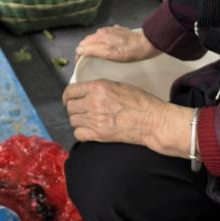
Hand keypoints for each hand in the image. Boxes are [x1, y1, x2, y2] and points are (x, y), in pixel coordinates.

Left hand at [64, 80, 192, 154]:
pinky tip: (89, 131)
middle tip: (81, 111)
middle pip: (70, 107)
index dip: (67, 96)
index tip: (68, 99)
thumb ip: (99, 88)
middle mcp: (93, 102)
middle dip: (74, 109)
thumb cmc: (141, 102)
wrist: (153, 121)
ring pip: (73, 121)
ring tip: (87, 121)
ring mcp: (95, 119)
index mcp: (98, 87)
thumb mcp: (118, 85)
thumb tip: (85, 91)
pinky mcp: (99, 135)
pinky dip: (82, 133)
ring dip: (78, 121)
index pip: (71, 91)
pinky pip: (78, 134)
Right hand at [76, 25, 160, 62]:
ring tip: (99, 55)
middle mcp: (103, 31)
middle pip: (88, 41)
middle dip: (86, 49)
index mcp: (99, 36)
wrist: (147, 44)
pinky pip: (107, 36)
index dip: (80, 54)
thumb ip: (93, 50)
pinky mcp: (119, 31)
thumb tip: (79, 50)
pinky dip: (104, 42)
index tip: (81, 62)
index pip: (82, 44)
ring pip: (97, 38)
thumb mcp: (109, 54)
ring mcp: (111, 30)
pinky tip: (110, 47)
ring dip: (95, 45)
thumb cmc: (129, 51)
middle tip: (89, 60)